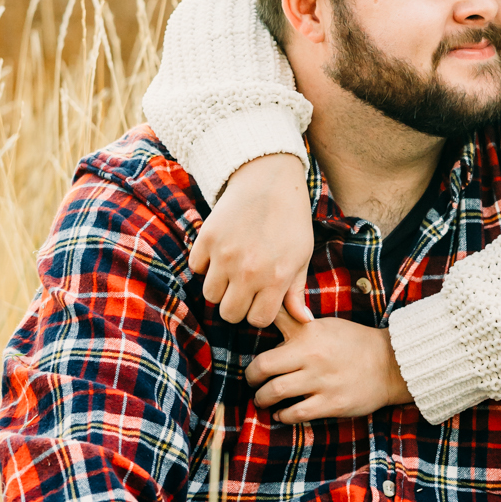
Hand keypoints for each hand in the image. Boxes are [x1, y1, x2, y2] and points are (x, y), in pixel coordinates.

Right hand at [190, 154, 313, 327]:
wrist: (269, 180)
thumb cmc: (291, 220)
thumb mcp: (301, 256)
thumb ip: (296, 292)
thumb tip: (304, 321)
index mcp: (276, 278)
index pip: (257, 320)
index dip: (259, 312)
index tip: (262, 299)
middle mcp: (248, 271)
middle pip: (229, 313)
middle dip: (237, 305)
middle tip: (244, 288)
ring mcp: (225, 255)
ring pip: (210, 295)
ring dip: (220, 286)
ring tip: (232, 269)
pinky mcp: (207, 238)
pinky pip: (196, 268)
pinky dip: (205, 264)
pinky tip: (221, 250)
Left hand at [245, 308, 412, 421]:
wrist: (390, 364)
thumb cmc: (353, 343)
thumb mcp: (323, 325)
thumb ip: (295, 323)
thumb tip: (267, 315)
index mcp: (308, 333)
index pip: (268, 335)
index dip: (252, 354)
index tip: (251, 365)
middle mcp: (311, 356)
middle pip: (261, 369)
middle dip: (251, 378)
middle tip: (252, 382)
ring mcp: (321, 381)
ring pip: (274, 392)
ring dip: (262, 399)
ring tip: (263, 399)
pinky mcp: (331, 404)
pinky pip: (295, 413)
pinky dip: (283, 415)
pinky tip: (282, 413)